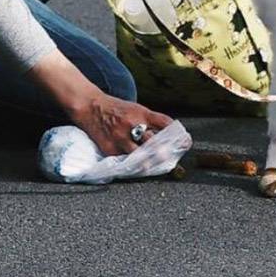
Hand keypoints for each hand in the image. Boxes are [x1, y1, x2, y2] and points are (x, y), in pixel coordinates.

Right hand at [29, 49, 172, 156]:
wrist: (90, 106)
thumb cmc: (117, 109)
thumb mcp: (137, 109)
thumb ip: (151, 121)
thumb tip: (169, 135)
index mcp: (142, 112)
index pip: (165, 123)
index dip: (177, 134)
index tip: (185, 142)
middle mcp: (132, 124)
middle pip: (154, 142)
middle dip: (165, 153)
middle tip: (173, 160)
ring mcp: (120, 137)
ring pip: (140, 155)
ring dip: (151, 163)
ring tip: (159, 168)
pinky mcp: (109, 148)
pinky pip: (124, 161)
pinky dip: (133, 166)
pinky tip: (140, 170)